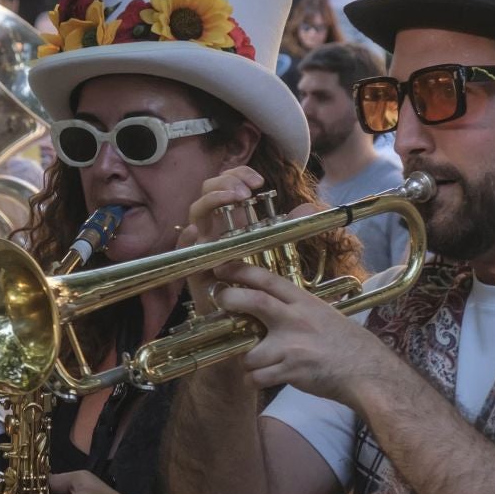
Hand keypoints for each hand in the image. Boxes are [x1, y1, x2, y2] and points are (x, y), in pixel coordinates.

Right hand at [179, 166, 302, 315]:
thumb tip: (309, 208)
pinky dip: (194, 232)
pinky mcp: (193, 263)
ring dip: (214, 198)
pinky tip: (210, 229)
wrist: (247, 318)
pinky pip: (185, 243)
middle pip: (206, 190)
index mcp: (231, 217)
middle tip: (247, 191)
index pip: (227, 183)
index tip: (259, 181)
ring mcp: (201, 243)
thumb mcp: (279, 248)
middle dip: (225, 182)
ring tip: (236, 198)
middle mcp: (213, 226)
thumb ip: (290, 227)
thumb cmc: (259, 281)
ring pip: (195, 211)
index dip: (238, 174)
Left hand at [211, 260, 393, 402]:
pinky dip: (254, 380)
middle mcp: (296, 320)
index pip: (268, 279)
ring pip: (248, 352)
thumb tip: (268, 306)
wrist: (366, 372)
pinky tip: (263, 379)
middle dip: (230, 299)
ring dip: (245, 360)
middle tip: (222, 303)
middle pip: (252, 301)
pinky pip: (256, 377)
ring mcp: (291, 346)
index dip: (240, 271)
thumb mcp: (323, 314)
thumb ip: (296, 309)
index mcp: (304, 302)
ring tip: (255, 363)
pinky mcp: (290, 371)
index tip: (222, 268)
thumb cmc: (346, 344)